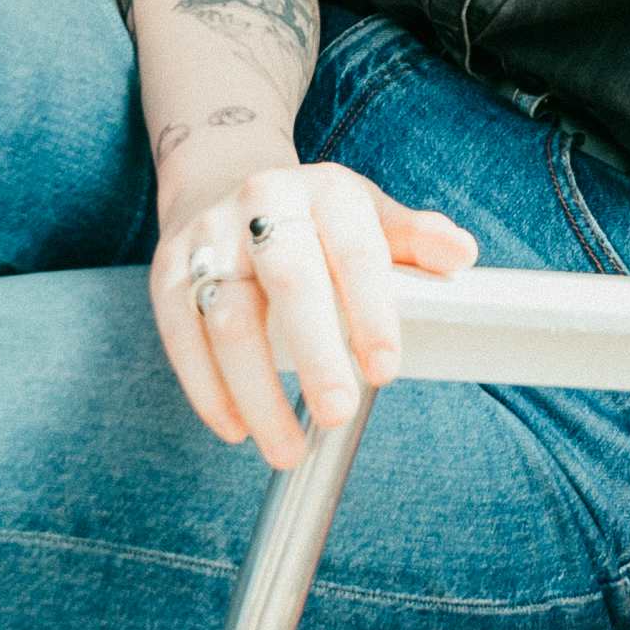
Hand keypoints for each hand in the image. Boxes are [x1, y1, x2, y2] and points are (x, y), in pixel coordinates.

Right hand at [150, 162, 478, 467]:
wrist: (220, 180)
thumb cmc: (313, 217)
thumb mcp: (368, 215)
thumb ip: (415, 239)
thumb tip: (461, 255)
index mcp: (326, 190)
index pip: (355, 250)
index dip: (371, 312)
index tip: (385, 371)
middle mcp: (263, 203)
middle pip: (289, 280)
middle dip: (316, 353)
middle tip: (338, 414)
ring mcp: (209, 238)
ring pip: (229, 319)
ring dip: (257, 392)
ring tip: (287, 450)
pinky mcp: (167, 273)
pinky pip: (181, 336)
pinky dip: (206, 390)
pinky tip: (235, 428)